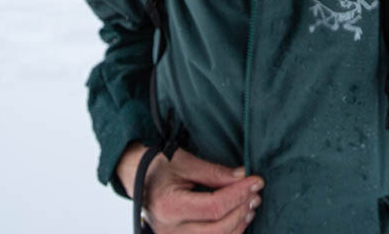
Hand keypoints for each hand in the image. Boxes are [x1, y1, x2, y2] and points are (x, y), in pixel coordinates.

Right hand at [117, 143, 263, 232]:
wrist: (132, 175)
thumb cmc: (156, 165)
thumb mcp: (185, 162)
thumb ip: (214, 173)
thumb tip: (243, 177)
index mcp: (169, 206)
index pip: (214, 207)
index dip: (238, 194)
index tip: (256, 181)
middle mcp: (169, 230)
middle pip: (218, 229)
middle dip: (241, 211)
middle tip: (256, 194)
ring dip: (237, 225)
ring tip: (250, 206)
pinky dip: (227, 232)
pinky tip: (238, 219)